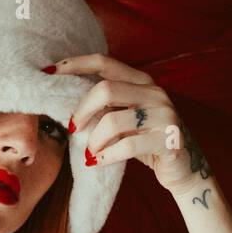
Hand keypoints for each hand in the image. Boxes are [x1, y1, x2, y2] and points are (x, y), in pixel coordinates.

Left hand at [51, 52, 213, 196]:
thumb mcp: (125, 119)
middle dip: (83, 110)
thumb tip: (65, 99)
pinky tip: (97, 162)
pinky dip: (106, 156)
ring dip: (94, 140)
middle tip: (74, 128)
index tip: (49, 72)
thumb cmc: (146, 143)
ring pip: (113, 121)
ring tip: (89, 152)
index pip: (105, 63)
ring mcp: (164, 115)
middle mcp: (155, 93)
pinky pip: (127, 146)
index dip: (76, 65)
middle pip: (106, 89)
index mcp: (143, 81)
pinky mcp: (168, 139)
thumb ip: (106, 105)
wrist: (182, 170)